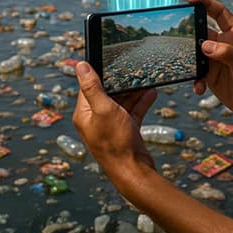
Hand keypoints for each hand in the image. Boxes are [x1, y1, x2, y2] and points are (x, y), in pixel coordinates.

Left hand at [73, 61, 158, 180]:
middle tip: (132, 69)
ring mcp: (110, 127)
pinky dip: (141, 103)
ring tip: (146, 80)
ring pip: (121, 102)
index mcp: (84, 114)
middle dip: (121, 82)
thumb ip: (93, 87)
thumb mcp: (104, 109)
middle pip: (107, 93)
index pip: (88, 87)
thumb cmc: (116, 143)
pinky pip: (132, 112)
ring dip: (134, 92)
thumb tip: (80, 65)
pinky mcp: (125, 131)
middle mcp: (95, 120)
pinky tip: (151, 93)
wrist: (133, 171)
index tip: (110, 61)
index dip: (99, 74)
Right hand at [186, 0, 232, 120]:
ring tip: (184, 66)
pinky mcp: (211, 75)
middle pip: (202, 31)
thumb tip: (204, 46)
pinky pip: (196, 72)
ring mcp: (216, 59)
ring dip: (188, 58)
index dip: (205, 3)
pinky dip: (194, 79)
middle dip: (189, 32)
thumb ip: (227, 53)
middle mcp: (224, 44)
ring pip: (195, 52)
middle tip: (175, 35)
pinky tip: (199, 88)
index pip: (219, 13)